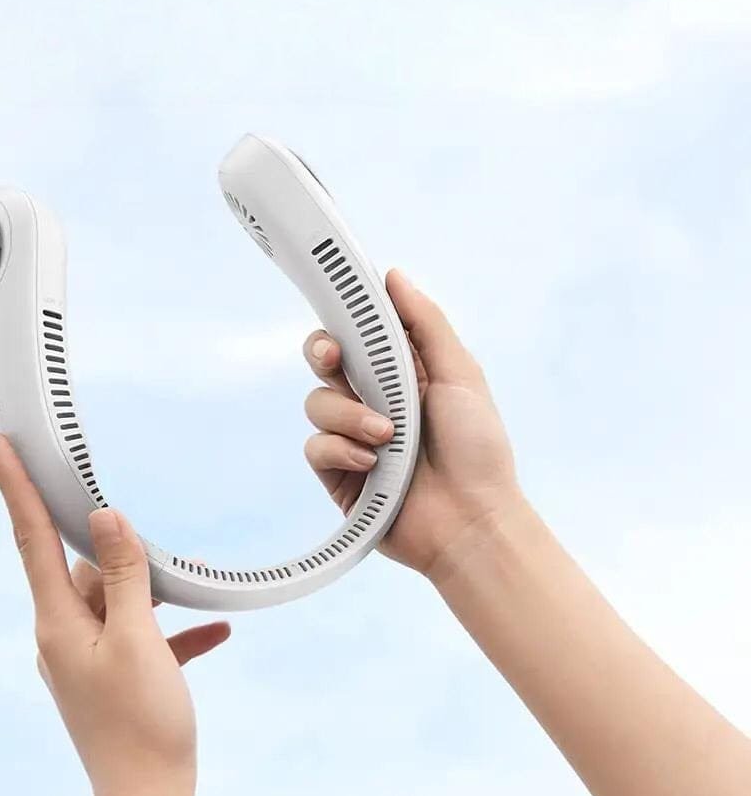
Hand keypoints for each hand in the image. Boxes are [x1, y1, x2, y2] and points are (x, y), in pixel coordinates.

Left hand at [0, 434, 229, 795]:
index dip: (14, 488)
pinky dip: (171, 630)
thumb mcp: (139, 640)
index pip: (32, 539)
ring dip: (155, 592)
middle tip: (154, 555)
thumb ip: (123, 575)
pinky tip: (212, 631)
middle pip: (86, 569)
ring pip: (117, 599)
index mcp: (59, 623)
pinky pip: (140, 636)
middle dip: (124, 555)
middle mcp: (64, 635)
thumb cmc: (143, 726)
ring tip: (195, 589)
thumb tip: (106, 516)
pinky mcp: (113, 676)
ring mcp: (87, 657)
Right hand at [302, 269, 522, 579]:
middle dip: (322, 352)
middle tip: (335, 357)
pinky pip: (316, 445)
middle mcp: (371, 399)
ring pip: (317, 403)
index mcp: (400, 373)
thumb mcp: (460, 374)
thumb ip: (425, 323)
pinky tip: (374, 463)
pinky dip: (343, 450)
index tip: (336, 300)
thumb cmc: (478, 448)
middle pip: (323, 360)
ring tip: (387, 437)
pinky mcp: (339, 472)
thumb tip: (393, 276)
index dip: (343, 315)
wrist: (472, 520)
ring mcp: (352, 436)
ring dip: (349, 415)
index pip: (359, 332)